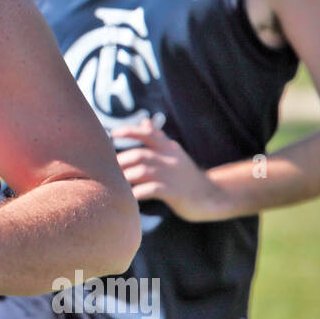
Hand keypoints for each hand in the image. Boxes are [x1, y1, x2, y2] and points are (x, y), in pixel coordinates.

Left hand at [111, 118, 228, 221]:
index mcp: (170, 148)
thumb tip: (144, 121)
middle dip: (121, 161)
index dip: (130, 131)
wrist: (212, 196)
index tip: (113, 133)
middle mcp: (171, 159)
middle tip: (108, 169)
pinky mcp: (175, 193)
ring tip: (115, 183)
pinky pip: (152, 190)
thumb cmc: (185, 176)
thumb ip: (159, 139)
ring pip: (143, 172)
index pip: (148, 134)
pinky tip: (129, 196)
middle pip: (140, 155)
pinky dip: (137, 192)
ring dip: (126, 177)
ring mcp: (173, 176)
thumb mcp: (175, 154)